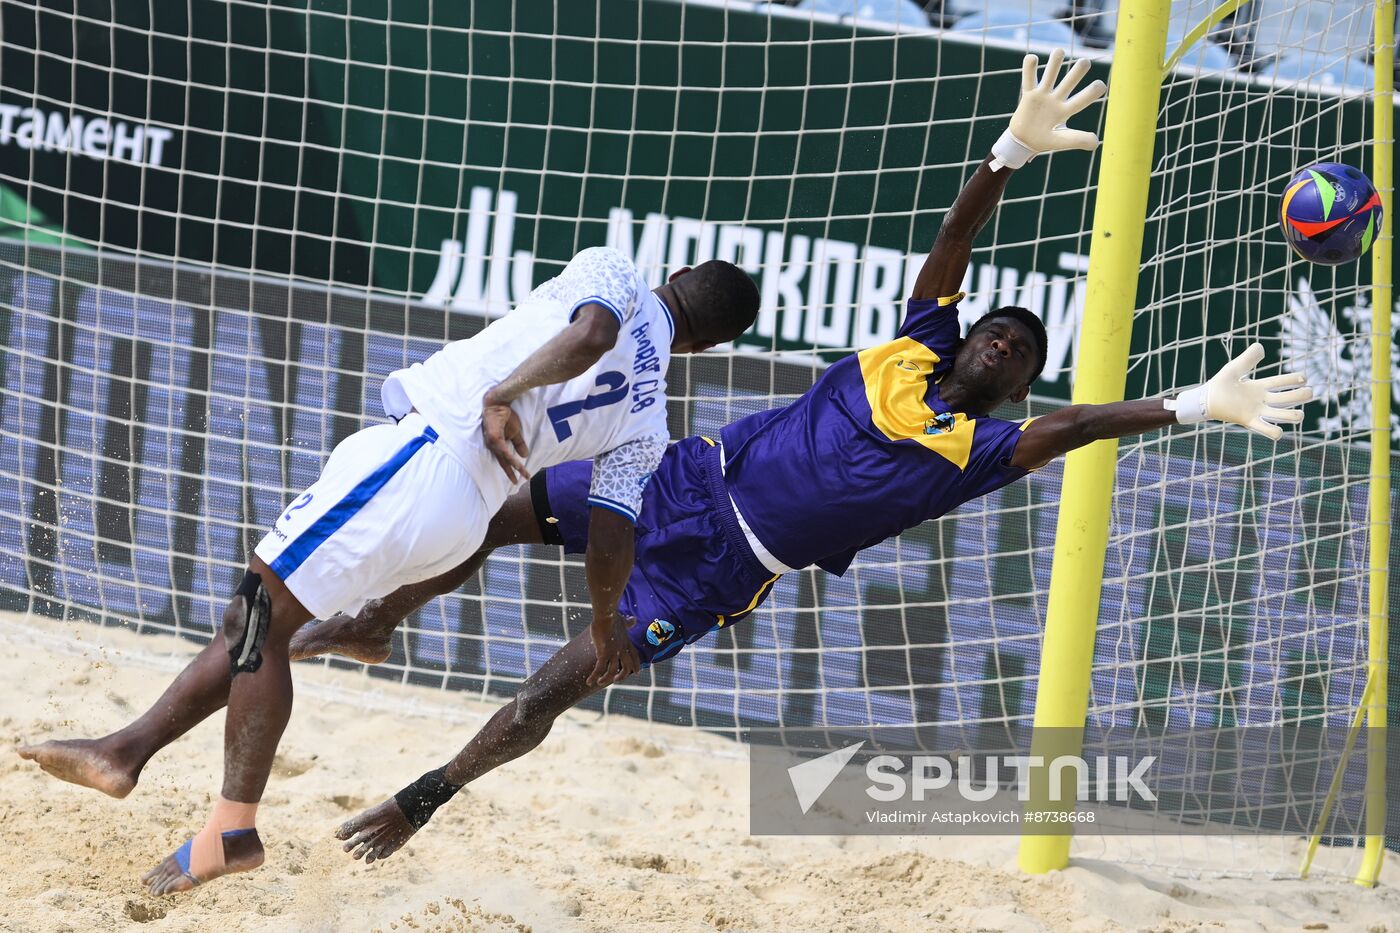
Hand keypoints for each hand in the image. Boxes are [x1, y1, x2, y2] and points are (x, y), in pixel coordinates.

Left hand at [481, 390, 529, 482]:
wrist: (500, 404)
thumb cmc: (504, 415)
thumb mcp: (515, 432)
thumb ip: (519, 443)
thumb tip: (525, 455)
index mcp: (497, 444)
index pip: (505, 459)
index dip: (512, 468)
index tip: (519, 477)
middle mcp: (492, 445)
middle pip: (503, 462)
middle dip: (511, 472)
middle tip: (518, 482)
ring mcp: (492, 442)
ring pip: (505, 458)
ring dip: (514, 466)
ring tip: (523, 473)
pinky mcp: (494, 438)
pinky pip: (504, 451)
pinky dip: (510, 457)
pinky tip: (517, 463)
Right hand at [586, 613, 640, 686]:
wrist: (606, 615)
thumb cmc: (612, 616)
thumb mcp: (622, 620)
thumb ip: (628, 622)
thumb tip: (634, 619)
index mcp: (626, 642)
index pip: (634, 656)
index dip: (636, 664)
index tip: (636, 672)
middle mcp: (622, 649)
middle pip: (626, 667)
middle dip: (622, 676)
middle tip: (615, 679)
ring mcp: (613, 652)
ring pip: (612, 671)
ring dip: (606, 679)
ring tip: (599, 682)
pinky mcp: (604, 653)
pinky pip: (599, 669)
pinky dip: (594, 676)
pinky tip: (589, 682)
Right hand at [991, 48, 1106, 170]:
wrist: (1023, 142)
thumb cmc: (1044, 141)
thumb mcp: (1061, 142)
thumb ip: (1078, 140)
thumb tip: (1096, 142)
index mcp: (1066, 111)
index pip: (1081, 100)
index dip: (1091, 92)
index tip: (1100, 85)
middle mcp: (1056, 100)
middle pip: (1069, 82)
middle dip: (1077, 72)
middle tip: (1085, 62)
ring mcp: (1042, 96)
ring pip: (1050, 75)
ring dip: (1055, 63)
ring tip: (1059, 51)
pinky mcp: (1028, 95)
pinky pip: (1028, 79)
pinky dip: (1029, 68)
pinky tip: (1032, 58)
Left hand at [1168, 343, 1313, 440]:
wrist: (1204, 400)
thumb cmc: (1219, 385)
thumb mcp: (1234, 368)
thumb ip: (1247, 358)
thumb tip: (1261, 347)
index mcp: (1260, 387)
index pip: (1284, 382)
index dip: (1296, 379)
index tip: (1304, 377)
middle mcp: (1262, 400)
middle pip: (1289, 398)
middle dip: (1302, 395)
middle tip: (1307, 392)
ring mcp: (1257, 411)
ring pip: (1283, 415)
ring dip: (1294, 416)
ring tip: (1298, 414)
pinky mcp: (1249, 421)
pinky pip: (1266, 429)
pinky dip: (1275, 432)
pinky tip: (1278, 431)